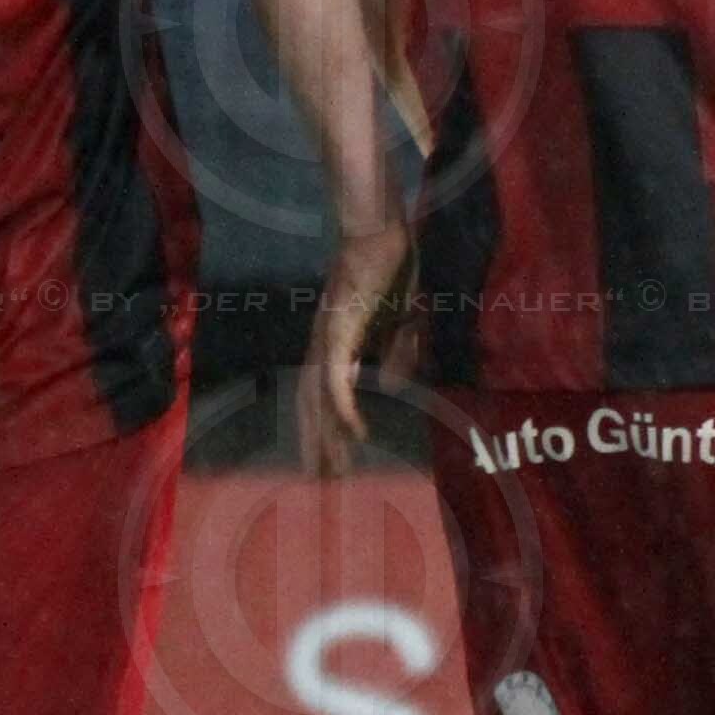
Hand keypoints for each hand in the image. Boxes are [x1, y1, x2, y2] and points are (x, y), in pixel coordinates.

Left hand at [300, 219, 417, 478]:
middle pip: (312, 405)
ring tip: (330, 470)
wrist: (381, 234)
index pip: (324, 395)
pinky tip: (354, 432)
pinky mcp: (339, 334)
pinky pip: (338, 380)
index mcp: (335, 343)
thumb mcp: (403, 320)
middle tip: (323, 481)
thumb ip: (397, 352)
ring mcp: (328, 341)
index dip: (326, 428)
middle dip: (317, 444)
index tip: (333, 459)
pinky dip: (344, 409)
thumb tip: (390, 385)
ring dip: (324, 437)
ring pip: (318, 400)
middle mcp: (323, 346)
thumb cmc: (390, 269)